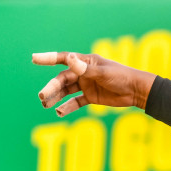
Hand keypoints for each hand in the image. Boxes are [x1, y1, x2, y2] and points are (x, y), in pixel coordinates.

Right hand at [34, 52, 155, 116]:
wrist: (136, 91)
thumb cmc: (121, 77)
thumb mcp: (103, 73)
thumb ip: (85, 69)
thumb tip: (68, 58)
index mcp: (85, 61)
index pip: (63, 59)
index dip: (48, 58)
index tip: (34, 58)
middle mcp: (83, 72)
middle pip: (63, 79)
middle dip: (52, 88)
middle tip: (42, 97)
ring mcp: (86, 85)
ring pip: (66, 91)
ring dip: (56, 98)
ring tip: (46, 105)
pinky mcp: (91, 97)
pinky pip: (75, 102)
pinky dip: (67, 107)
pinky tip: (59, 112)